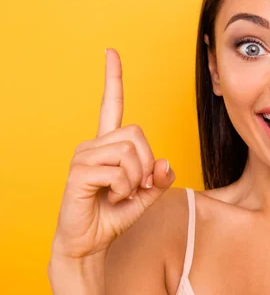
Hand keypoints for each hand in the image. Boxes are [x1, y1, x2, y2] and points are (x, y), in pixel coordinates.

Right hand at [50, 48, 174, 259]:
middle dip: (146, 164)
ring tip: (121, 194)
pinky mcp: (79, 172)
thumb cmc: (115, 214)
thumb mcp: (147, 194)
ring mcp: (83, 156)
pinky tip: (110, 198)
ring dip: (136, 179)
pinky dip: (124, 189)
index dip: (113, 78)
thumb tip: (165, 162)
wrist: (90, 243)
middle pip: (137, 133)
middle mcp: (94, 144)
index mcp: (108, 144)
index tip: (110, 52)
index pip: (110, 104)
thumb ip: (159, 177)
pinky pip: (118, 172)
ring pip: (130, 152)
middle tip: (136, 186)